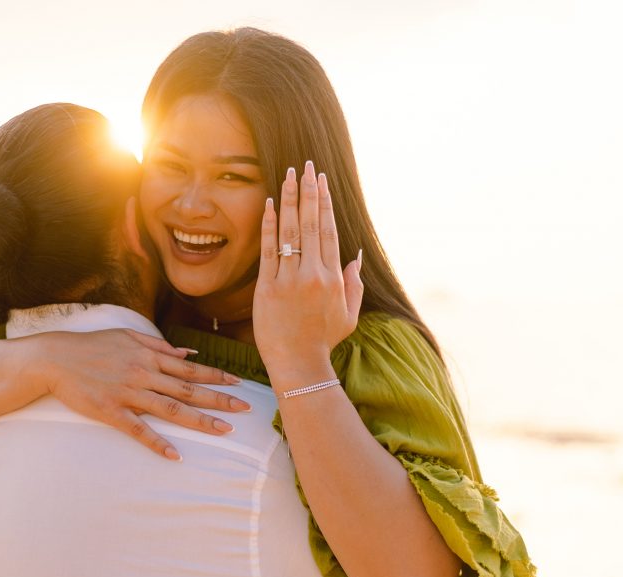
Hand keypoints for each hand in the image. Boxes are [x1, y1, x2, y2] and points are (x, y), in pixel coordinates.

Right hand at [43, 328, 250, 460]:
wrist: (55, 359)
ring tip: (224, 431)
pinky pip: (139, 430)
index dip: (217, 376)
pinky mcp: (111, 411)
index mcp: (149, 356)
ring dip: (200, 421)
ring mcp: (129, 393)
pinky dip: (157, 443)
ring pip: (172, 409)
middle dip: (220, 399)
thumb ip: (158, 345)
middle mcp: (144, 373)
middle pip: (189, 389)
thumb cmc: (91, 346)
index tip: (239, 383)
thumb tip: (187, 353)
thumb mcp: (127, 336)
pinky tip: (175, 455)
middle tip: (245, 410)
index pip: (191, 368)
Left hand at [252, 161, 362, 386]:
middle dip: (308, 191)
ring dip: (288, 200)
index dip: (325, 202)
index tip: (322, 180)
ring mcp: (289, 280)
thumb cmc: (323, 341)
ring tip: (288, 175)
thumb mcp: (348, 315)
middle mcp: (313, 274)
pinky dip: (268, 226)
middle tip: (305, 166)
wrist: (298, 364)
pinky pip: (268, 251)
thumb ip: (353, 285)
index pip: (328, 230)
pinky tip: (267, 204)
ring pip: (289, 231)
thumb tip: (355, 257)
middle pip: (310, 223)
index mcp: (332, 278)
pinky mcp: (268, 288)